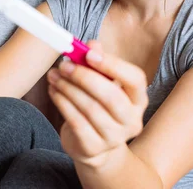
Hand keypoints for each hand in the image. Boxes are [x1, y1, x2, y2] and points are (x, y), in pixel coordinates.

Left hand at [47, 40, 148, 167]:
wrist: (93, 145)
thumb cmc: (99, 105)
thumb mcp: (102, 83)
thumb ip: (98, 62)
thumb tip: (92, 44)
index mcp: (139, 100)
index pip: (135, 79)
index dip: (113, 65)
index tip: (88, 54)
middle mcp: (131, 120)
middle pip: (111, 96)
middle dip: (84, 77)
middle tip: (64, 65)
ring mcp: (114, 137)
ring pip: (90, 108)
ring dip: (68, 88)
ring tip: (54, 76)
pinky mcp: (93, 148)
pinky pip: (76, 122)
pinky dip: (62, 103)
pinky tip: (54, 91)